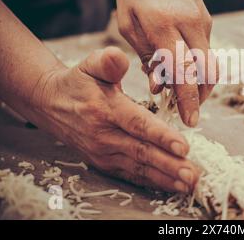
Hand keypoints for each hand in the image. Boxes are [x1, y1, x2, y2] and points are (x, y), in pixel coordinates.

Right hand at [29, 47, 197, 192]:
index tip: (184, 147)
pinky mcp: (103, 163)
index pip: (137, 123)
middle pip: (141, 152)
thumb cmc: (79, 81)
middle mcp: (104, 134)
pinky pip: (130, 174)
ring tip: (188, 184)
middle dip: (169, 165)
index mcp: (105, 108)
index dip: (161, 136)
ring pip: (138, 167)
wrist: (51, 104)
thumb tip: (119, 58)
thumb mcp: (90, 64)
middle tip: (192, 175)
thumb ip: (107, 60)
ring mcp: (103, 152)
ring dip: (165, 178)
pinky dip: (151, 182)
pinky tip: (171, 185)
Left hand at [116, 0, 216, 126]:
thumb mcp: (128, 22)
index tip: (190, 121)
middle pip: (207, 73)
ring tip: (183, 94)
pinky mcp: (207, 19)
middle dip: (201, 98)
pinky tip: (182, 69)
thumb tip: (159, 87)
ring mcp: (203, 22)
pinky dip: (197, 66)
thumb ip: (146, 57)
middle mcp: (190, 25)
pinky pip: (206, 50)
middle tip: (187, 112)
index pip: (183, 72)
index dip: (188, 100)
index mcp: (163, 25)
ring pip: (211, 64)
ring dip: (201, 84)